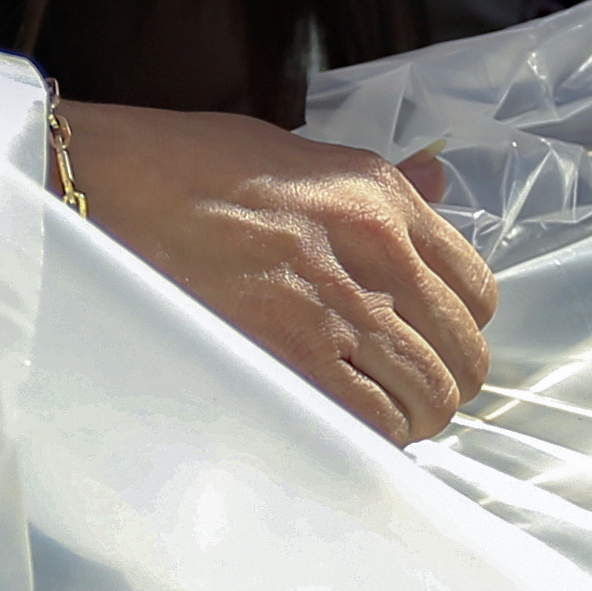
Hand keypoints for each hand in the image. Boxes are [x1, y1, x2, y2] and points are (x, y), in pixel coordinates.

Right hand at [62, 102, 499, 441]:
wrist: (114, 181)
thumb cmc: (192, 165)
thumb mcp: (302, 152)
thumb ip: (381, 181)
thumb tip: (438, 180)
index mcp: (382, 196)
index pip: (477, 289)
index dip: (458, 330)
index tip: (428, 344)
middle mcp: (377, 248)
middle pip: (463, 352)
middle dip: (442, 384)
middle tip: (405, 394)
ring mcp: (338, 303)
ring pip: (429, 395)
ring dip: (412, 419)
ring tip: (377, 418)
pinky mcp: (291, 351)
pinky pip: (372, 421)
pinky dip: (372, 438)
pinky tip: (343, 428)